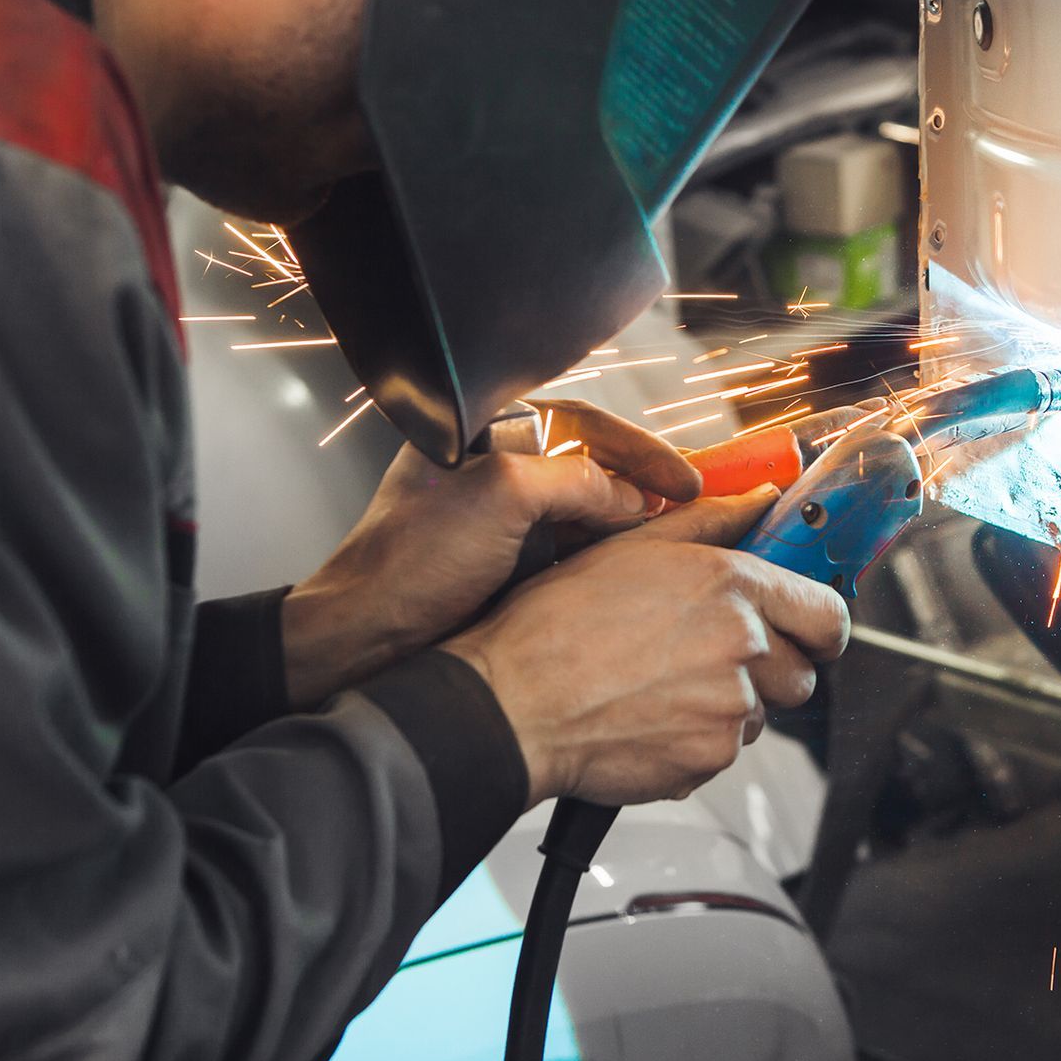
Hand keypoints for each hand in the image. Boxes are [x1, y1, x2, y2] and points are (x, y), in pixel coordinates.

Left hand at [282, 402, 703, 707]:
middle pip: (591, 463)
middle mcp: (496, 467)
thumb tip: (630, 497)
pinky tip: (638, 568)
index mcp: (484, 432)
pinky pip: (573, 549)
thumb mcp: (500, 499)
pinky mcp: (508, 561)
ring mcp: (503, 516)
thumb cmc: (407, 561)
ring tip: (677, 539)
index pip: (582, 422)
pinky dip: (609, 556)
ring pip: (586, 509)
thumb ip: (574, 482)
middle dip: (643, 484)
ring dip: (631, 524)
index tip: (683, 478)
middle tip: (694, 508)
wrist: (366, 639)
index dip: (639, 448)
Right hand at [445, 488, 849, 807]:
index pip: (826, 613)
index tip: (806, 630)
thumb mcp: (633, 548)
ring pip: (758, 715)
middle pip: (801, 674)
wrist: (513, 704)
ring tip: (663, 687)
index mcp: (731, 586)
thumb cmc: (558, 624)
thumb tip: (761, 499)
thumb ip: (712, 520)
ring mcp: (728, 709)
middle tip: (709, 660)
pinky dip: (695, 741)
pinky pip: (722, 752)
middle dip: (768, 670)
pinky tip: (648, 717)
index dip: (818, 625)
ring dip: (727, 706)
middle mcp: (742, 646)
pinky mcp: (707, 759)